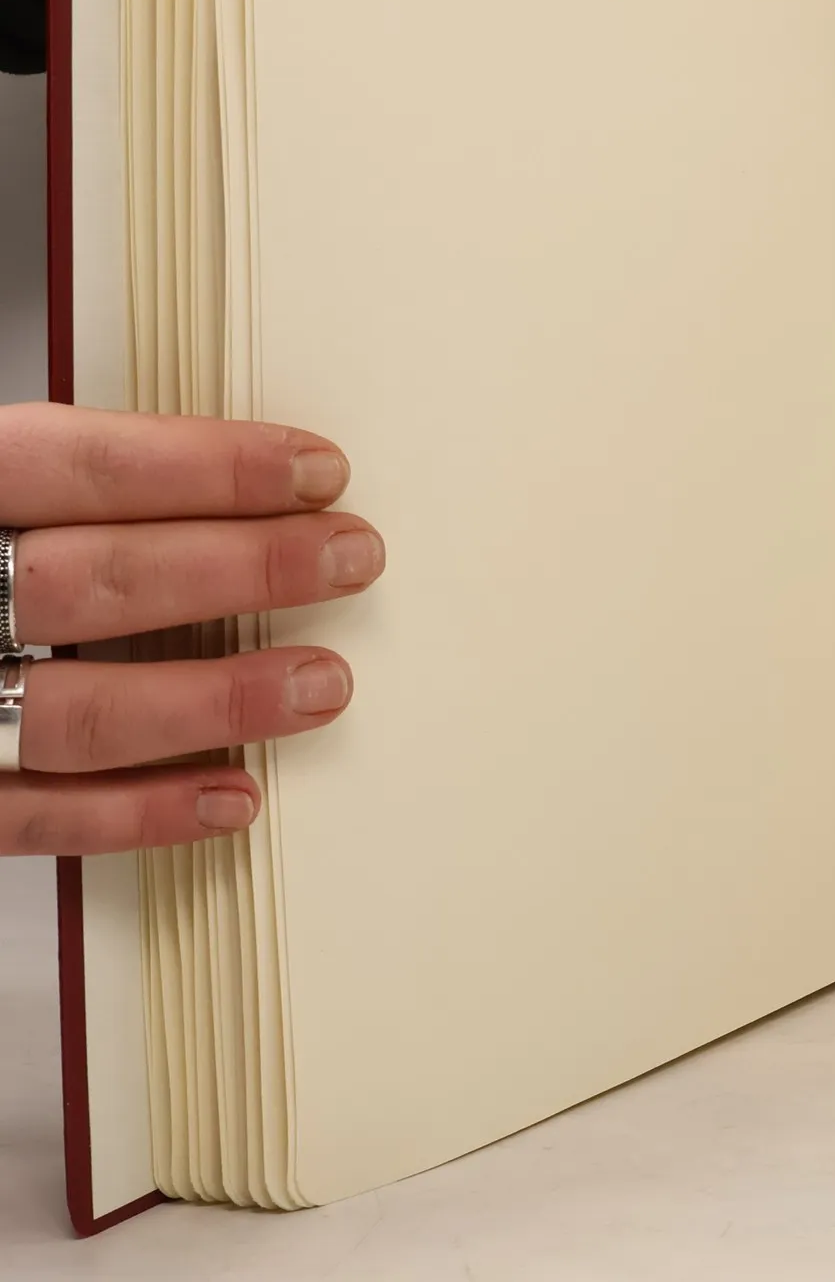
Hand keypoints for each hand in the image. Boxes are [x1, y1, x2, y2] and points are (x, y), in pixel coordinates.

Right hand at [0, 404, 383, 856]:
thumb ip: (46, 485)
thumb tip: (218, 478)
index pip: (72, 463)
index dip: (205, 465)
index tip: (317, 469)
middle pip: (91, 581)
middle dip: (242, 569)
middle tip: (354, 558)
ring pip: (75, 712)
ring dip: (217, 698)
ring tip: (326, 683)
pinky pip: (31, 819)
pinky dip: (139, 815)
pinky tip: (235, 795)